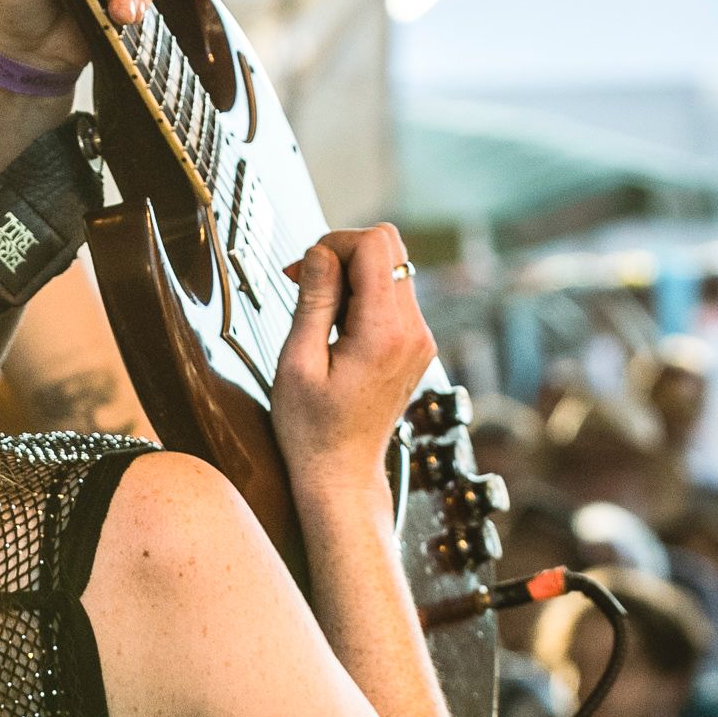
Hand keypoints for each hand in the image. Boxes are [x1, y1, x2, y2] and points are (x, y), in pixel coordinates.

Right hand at [274, 224, 435, 495]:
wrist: (342, 472)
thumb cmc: (314, 429)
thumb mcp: (298, 362)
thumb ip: (314, 300)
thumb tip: (321, 252)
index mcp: (384, 333)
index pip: (375, 246)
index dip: (334, 244)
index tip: (303, 271)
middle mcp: (413, 331)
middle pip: (390, 247)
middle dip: (344, 253)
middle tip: (307, 283)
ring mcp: (420, 338)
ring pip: (392, 267)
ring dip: (352, 274)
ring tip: (319, 311)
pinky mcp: (416, 344)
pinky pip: (393, 294)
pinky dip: (362, 295)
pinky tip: (337, 325)